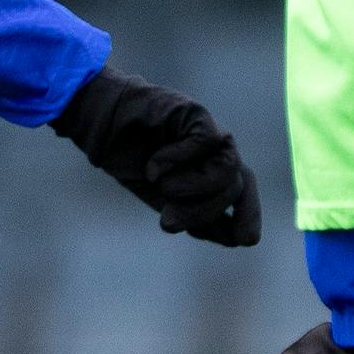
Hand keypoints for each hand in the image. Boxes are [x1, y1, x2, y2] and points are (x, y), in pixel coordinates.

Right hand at [51, 67, 261, 245]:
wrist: (105, 131)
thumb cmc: (136, 166)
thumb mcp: (168, 202)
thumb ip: (198, 219)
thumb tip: (235, 239)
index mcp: (218, 178)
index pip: (246, 200)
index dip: (248, 220)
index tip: (240, 239)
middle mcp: (219, 155)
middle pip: (233, 190)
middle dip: (201, 213)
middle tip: (165, 222)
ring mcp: (211, 134)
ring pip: (226, 169)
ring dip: (190, 187)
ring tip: (161, 186)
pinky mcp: (197, 115)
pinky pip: (205, 142)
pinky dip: (176, 159)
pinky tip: (153, 167)